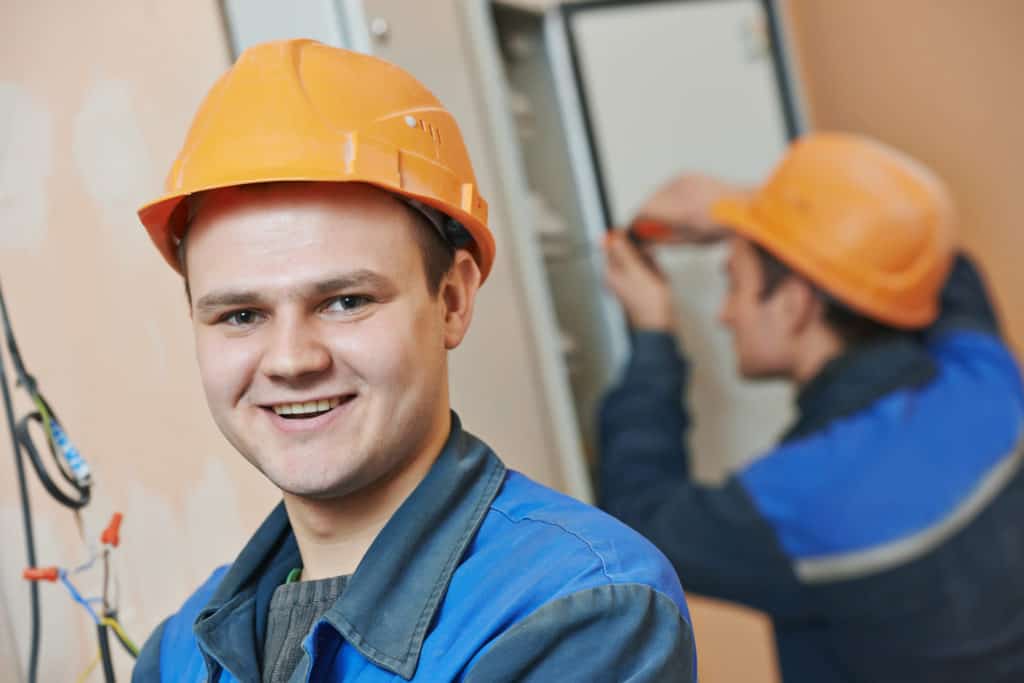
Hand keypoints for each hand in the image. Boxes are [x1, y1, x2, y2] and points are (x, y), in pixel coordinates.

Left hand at [603, 232, 674, 331]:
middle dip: (643, 257)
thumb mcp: (636, 271)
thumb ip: (622, 252)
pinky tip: (658, 282)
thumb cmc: (648, 304)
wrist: (659, 323)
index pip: (613, 246)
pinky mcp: (640, 286)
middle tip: (649, 267)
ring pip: (641, 261)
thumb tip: (609, 237)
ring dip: (651, 265)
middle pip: (629, 253)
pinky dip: (656, 273)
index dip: (628, 240)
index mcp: (611, 272)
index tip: (639, 240)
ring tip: (654, 278)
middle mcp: (617, 277)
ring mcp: (629, 281)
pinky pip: (649, 271)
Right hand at [631, 173, 746, 243]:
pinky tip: (677, 208)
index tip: (632, 232)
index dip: (634, 223)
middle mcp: (681, 190)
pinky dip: (665, 198)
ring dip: (654, 207)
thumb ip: (663, 241)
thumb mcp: (691, 240)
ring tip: (667, 220)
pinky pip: (666, 187)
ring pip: (655, 194)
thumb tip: (644, 245)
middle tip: (647, 230)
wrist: (745, 205)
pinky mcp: (686, 175)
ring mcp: (683, 179)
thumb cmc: (722, 225)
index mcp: (682, 210)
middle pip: (646, 202)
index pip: (643, 212)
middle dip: (643, 216)